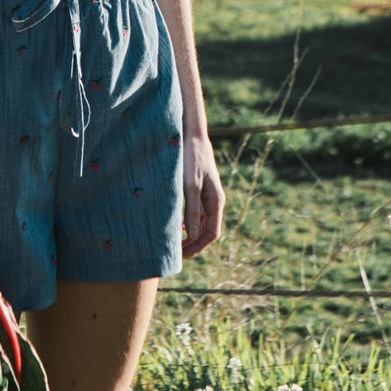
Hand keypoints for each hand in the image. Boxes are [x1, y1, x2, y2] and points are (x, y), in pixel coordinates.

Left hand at [180, 131, 223, 257]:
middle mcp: (214, 201)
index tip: (182, 255)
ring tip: (173, 243)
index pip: (211, 233)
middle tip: (175, 253)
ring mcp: (206, 196)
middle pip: (206, 230)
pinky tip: (175, 225)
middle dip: (193, 244)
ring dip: (189, 234)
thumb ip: (191, 211)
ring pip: (200, 223)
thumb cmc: (192, 159)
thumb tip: (191, 236)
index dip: (198, 246)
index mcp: (216, 202)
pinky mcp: (198, 190)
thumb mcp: (190, 186)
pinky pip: (195, 213)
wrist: (191, 136)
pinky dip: (186, 222)